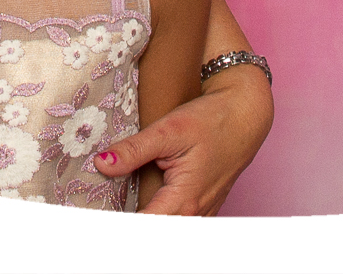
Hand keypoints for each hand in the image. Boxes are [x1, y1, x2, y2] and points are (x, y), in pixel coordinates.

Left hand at [92, 65, 272, 214]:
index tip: (98, 212)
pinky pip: (180, 219)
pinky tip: (144, 202)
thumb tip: (102, 163)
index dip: (120, 221)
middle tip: (105, 207)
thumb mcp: (168, 130)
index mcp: (184, 199)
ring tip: (121, 206)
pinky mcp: (205, 204)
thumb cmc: (211, 121)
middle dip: (132, 219)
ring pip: (170, 224)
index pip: (145, 224)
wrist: (244, 115)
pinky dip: (162, 215)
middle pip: (157, 228)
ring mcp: (203, 210)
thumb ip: (134, 150)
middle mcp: (196, 212)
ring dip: (149, 217)